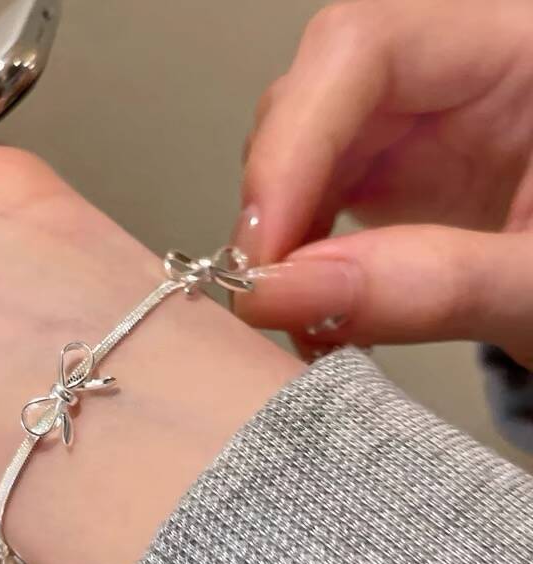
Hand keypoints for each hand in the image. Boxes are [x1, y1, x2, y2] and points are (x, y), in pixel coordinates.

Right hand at [234, 0, 532, 367]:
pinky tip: (315, 302)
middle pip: (318, 93)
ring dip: (280, 233)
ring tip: (298, 310)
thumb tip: (283, 293)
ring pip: (300, 147)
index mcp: (525, 49)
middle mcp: (459, 68)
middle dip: (277, 194)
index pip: (370, 45)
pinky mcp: (395, 167)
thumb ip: (430, 286)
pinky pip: (314, 192)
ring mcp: (419, 118)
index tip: (264, 244)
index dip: (296, 138)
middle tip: (265, 288)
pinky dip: (299, 254)